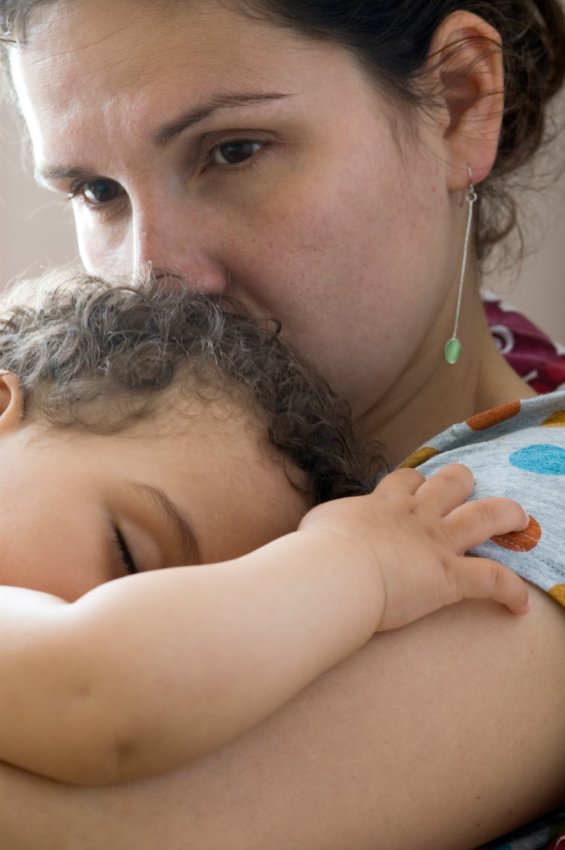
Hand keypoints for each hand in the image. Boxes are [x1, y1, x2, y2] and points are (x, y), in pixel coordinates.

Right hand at [299, 464, 529, 631]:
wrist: (333, 571)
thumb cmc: (315, 551)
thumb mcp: (317, 526)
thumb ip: (327, 526)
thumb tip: (314, 536)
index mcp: (382, 504)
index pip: (405, 480)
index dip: (416, 481)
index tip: (419, 486)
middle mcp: (415, 515)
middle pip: (451, 482)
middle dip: (464, 483)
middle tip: (470, 488)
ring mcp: (436, 542)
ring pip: (486, 515)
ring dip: (507, 515)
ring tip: (520, 519)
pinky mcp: (449, 576)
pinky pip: (492, 579)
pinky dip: (512, 591)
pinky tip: (520, 605)